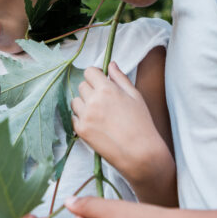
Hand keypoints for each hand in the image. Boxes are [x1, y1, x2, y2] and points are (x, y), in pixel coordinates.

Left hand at [71, 62, 170, 186]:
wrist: (140, 153)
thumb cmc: (142, 123)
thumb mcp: (135, 96)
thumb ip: (120, 78)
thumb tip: (111, 64)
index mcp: (107, 89)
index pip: (89, 72)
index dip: (95, 76)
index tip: (101, 82)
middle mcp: (93, 100)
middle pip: (82, 86)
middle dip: (91, 90)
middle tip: (103, 101)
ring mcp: (85, 116)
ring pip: (75, 101)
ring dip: (84, 104)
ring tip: (99, 114)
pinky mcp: (81, 131)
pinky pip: (74, 118)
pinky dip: (82, 119)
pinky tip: (96, 124)